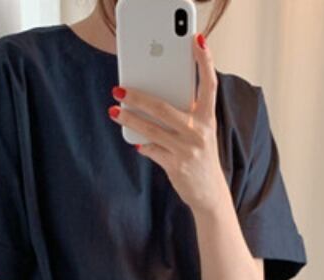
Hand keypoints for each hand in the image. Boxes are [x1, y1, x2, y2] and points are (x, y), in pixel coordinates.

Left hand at [107, 32, 229, 212]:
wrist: (210, 193)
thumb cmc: (200, 157)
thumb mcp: (201, 133)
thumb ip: (186, 116)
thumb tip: (151, 101)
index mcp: (209, 119)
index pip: (209, 85)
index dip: (204, 62)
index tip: (196, 41)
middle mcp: (200, 132)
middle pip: (164, 107)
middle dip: (138, 97)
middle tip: (120, 89)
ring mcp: (187, 150)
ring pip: (152, 129)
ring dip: (129, 119)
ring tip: (114, 110)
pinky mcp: (176, 166)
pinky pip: (152, 150)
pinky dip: (142, 145)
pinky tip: (135, 140)